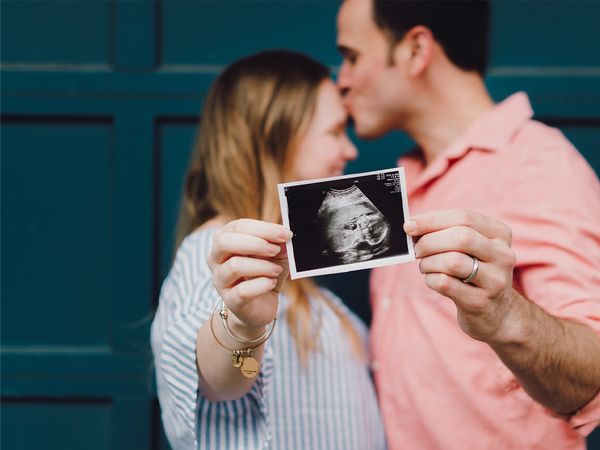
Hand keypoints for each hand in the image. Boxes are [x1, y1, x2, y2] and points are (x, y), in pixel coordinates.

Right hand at [208, 219, 292, 332]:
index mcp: (224, 241)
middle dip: (255, 243)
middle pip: (224, 242)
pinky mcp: (230, 300)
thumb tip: (285, 235)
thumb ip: (279, 243)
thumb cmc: (265, 273)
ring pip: (234, 266)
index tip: (285, 234)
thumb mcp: (275, 254)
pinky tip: (271, 283)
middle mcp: (216, 259)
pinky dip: (262, 285)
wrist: (261, 305)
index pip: (237, 227)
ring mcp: (220, 281)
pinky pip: (242, 290)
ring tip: (276, 270)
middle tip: (276, 250)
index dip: (262, 228)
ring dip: (262, 266)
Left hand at [404, 209, 516, 342]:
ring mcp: (495, 280)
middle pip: (460, 237)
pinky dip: (430, 279)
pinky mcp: (480, 302)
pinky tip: (432, 280)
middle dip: (429, 242)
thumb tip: (413, 226)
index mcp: (500, 234)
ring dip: (429, 262)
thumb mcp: (471, 248)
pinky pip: (445, 284)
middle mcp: (502, 255)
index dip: (432, 220)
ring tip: (425, 266)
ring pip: (452, 261)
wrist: (497, 313)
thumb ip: (447, 232)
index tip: (409, 225)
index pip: (463, 217)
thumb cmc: (474, 272)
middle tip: (416, 250)